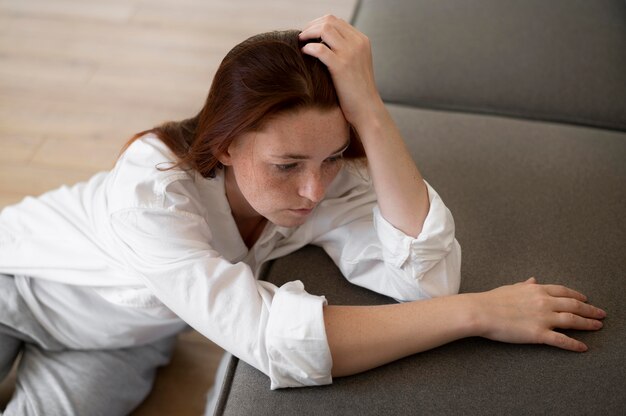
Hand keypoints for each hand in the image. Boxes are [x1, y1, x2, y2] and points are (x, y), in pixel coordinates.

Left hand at [299, 15, 382, 129]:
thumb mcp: (356, 65)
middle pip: (329, 21)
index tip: (309, 34)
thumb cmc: (357, 92)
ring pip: (324, 29)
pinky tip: (304, 53)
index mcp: (362, 40)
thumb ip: (345, 51)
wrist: (367, 110)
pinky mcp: (341, 66)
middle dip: (311, 26)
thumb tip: (322, 43)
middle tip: (301, 36)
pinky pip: (320, 49)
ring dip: (308, 33)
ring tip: (300, 42)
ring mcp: (350, 53)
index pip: (336, 21)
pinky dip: (309, 48)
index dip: (319, 24)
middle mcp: (358, 43)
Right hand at [473, 277, 605, 351]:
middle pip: (574, 306)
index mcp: (537, 290)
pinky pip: (561, 340)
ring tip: (597, 327)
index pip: (564, 292)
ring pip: (572, 321)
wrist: (481, 311)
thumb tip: (533, 280)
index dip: (577, 296)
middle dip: (590, 310)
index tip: (585, 300)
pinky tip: (582, 347)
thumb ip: (525, 285)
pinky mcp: (538, 334)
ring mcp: (543, 318)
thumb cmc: (491, 300)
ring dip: (588, 324)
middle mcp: (544, 302)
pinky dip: (574, 344)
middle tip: (600, 314)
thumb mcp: (511, 288)